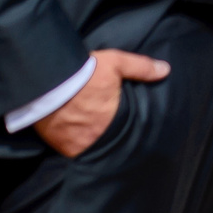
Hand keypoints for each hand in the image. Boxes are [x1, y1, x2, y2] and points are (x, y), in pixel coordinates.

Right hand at [36, 47, 169, 157]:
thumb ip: (141, 67)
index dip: (129, 128)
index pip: (130, 131)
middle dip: (111, 136)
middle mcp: (99, 138)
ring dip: (92, 141)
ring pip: (90, 148)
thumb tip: (166, 70)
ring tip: (91, 131)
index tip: (128, 124)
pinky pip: (71, 149)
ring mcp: (78, 145)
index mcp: (116, 120)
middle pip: (110, 141)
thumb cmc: (83, 74)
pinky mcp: (60, 146)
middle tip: (108, 128)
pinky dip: (74, 143)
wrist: (46, 84)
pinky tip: (73, 133)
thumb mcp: (115, 63)